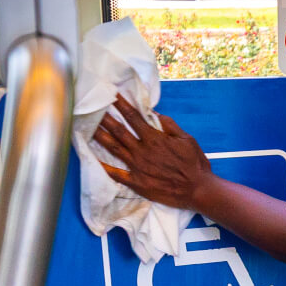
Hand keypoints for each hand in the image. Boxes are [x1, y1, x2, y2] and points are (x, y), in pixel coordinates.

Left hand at [92, 94, 214, 210]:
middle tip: (92, 108)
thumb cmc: (194, 163)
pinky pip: (117, 175)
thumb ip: (169, 125)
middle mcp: (142, 151)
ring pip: (114, 149)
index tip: (112, 95)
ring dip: (100, 137)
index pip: (133, 117)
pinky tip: (93, 160)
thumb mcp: (186, 139)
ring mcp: (138, 167)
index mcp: (154, 138)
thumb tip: (154, 113)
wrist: (197, 189)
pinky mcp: (137, 183)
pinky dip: (104, 168)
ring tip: (88, 128)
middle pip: (119, 131)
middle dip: (105, 118)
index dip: (121, 105)